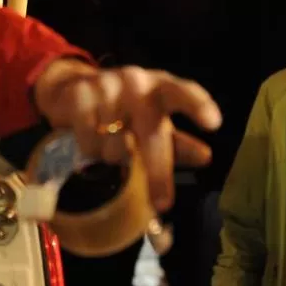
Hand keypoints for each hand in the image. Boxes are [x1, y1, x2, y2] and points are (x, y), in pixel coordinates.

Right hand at [33, 59, 221, 211]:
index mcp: (161, 87)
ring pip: (116, 145)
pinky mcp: (79, 96)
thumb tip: (206, 157)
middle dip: (158, 171)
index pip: (182, 92)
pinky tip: (90, 138)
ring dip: (114, 156)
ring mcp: (106, 86)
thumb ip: (178, 142)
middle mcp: (135, 81)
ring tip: (110, 144)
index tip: (213, 123)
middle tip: (164, 204)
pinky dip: (91, 150)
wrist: (72, 87)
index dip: (198, 105)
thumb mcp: (154, 120)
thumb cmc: (125, 107)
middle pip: (151, 133)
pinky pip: (90, 142)